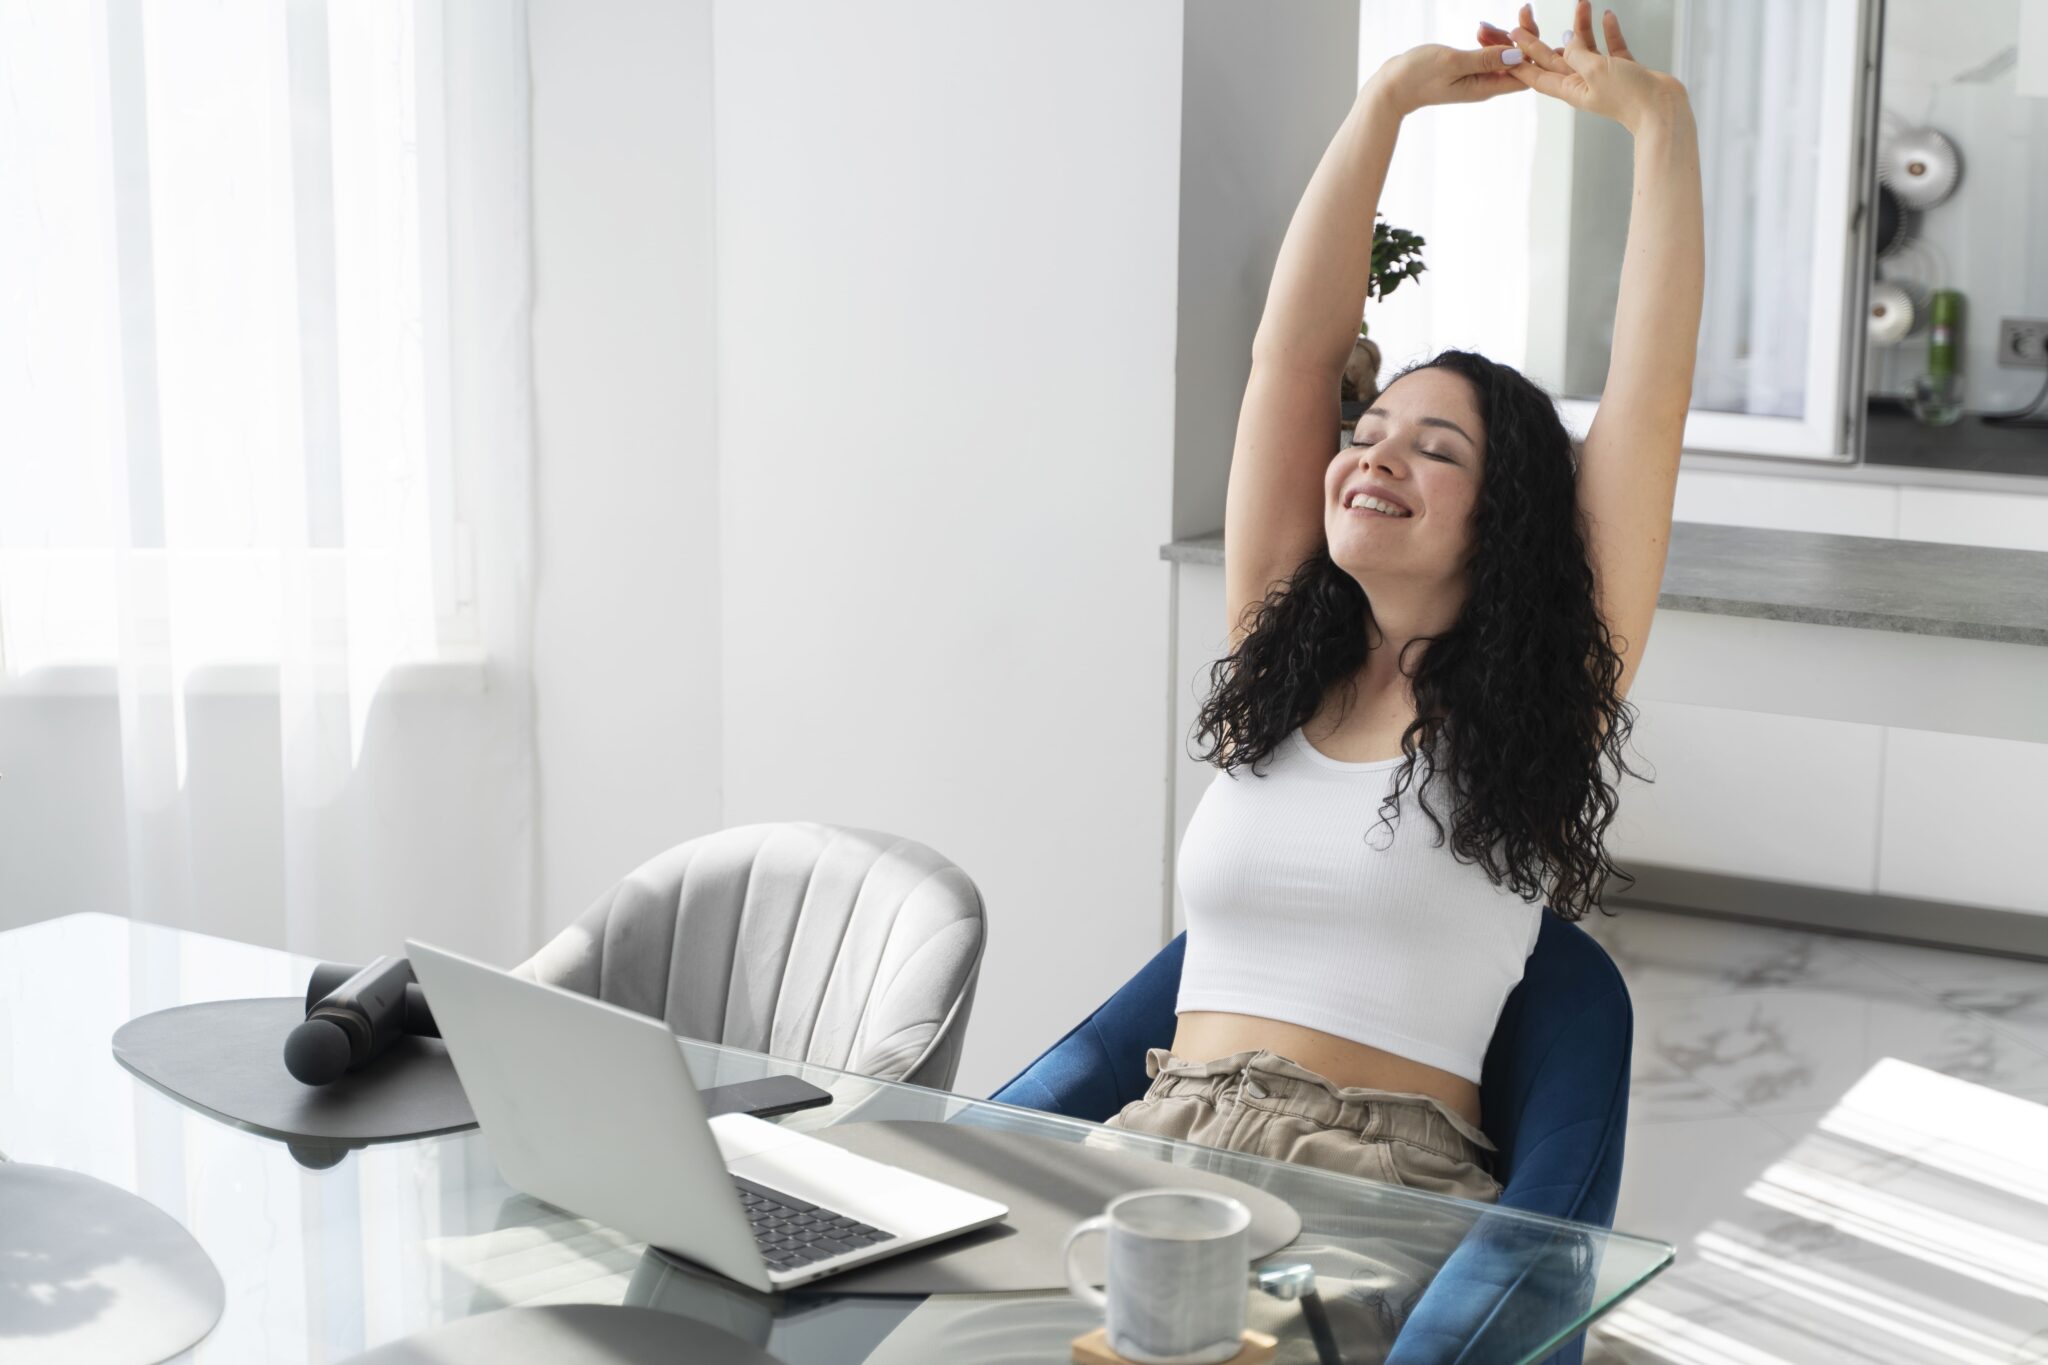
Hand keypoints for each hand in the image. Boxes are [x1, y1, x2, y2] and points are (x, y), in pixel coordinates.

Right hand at [1365, 39, 1528, 116]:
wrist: (1392, 87)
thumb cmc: (1417, 76)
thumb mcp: (1452, 62)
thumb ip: (1485, 58)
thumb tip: (1518, 55)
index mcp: (1487, 87)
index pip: (1527, 73)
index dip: (1534, 50)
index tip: (1526, 24)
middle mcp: (1487, 85)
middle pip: (1521, 62)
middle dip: (1522, 36)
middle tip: (1521, 10)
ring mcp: (1479, 78)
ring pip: (1506, 55)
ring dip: (1501, 36)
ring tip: (1481, 27)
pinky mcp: (1471, 71)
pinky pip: (1491, 54)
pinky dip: (1490, 40)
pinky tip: (1479, 30)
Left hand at [1484, 2, 1686, 134]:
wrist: (1663, 109)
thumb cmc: (1628, 95)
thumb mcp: (1595, 70)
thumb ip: (1577, 54)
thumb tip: (1567, 41)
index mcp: (1570, 90)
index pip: (1537, 75)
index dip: (1520, 60)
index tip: (1505, 45)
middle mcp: (1583, 83)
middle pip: (1555, 58)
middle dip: (1539, 39)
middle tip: (1522, 20)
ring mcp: (1604, 77)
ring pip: (1586, 47)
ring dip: (1583, 26)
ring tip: (1583, 2)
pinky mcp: (1624, 71)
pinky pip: (1612, 47)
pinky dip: (1609, 32)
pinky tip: (1607, 15)